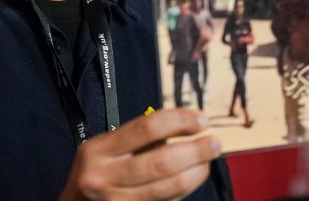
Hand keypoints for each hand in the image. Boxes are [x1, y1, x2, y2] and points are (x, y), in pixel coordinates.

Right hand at [58, 108, 219, 200]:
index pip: (145, 128)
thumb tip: (183, 127)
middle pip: (160, 161)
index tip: (200, 119)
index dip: (178, 121)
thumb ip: (136, 141)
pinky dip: (183, 191)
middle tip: (214, 142)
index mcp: (98, 150)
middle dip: (194, 150)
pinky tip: (193, 179)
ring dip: (195, 173)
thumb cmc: (94, 174)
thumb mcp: (104, 150)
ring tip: (208, 161)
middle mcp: (104, 177)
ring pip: (166, 188)